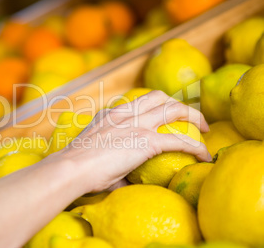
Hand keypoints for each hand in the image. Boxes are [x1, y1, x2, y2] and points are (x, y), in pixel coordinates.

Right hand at [55, 90, 211, 192]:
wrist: (71, 168)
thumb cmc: (77, 168)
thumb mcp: (94, 156)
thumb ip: (112, 162)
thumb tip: (124, 180)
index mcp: (110, 115)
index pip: (138, 101)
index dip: (156, 106)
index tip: (165, 117)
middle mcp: (124, 113)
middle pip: (159, 96)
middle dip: (178, 104)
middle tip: (191, 118)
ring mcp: (136, 124)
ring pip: (173, 108)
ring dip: (193, 116)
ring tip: (204, 129)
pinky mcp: (146, 141)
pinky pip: (180, 140)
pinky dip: (196, 146)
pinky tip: (203, 155)